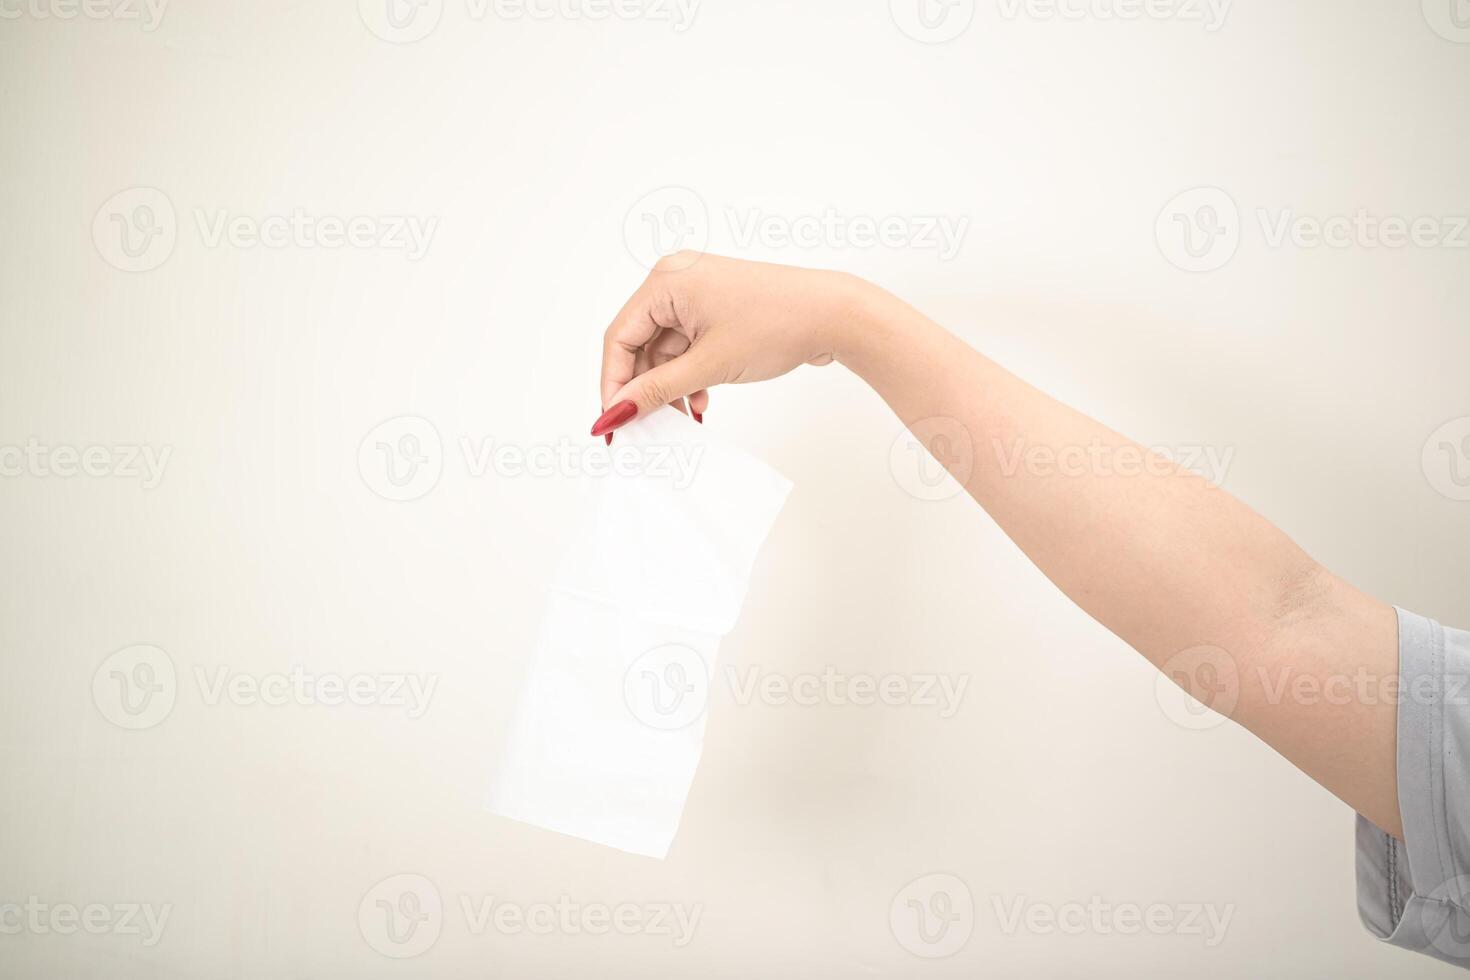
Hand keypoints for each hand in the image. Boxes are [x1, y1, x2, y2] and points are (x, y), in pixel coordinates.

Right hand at [592, 253, 869, 437]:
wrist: (834, 315)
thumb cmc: (778, 322)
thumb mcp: (709, 364)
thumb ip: (657, 390)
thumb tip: (617, 411)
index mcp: (667, 281)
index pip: (620, 337)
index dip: (613, 383)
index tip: (612, 421)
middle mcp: (677, 282)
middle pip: (640, 345)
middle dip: (645, 388)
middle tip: (645, 427)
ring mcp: (699, 296)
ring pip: (666, 351)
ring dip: (671, 387)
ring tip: (682, 417)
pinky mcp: (718, 311)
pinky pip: (688, 348)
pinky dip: (690, 377)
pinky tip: (701, 402)